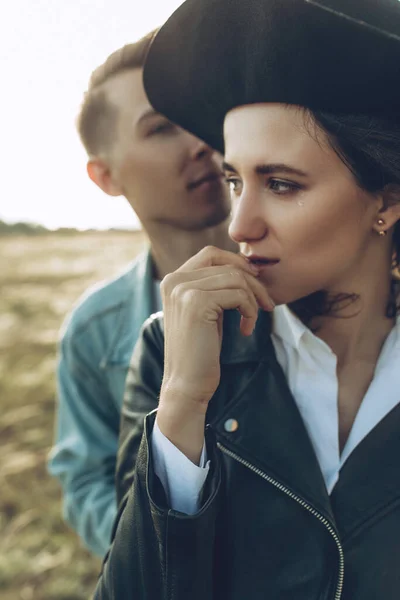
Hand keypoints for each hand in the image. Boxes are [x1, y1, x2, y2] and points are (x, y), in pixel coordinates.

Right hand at [159, 245, 273, 406]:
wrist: (187, 383)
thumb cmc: (200, 350)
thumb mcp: (206, 311)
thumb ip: (214, 287)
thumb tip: (247, 265)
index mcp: (173, 280)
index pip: (211, 254)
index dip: (237, 262)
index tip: (256, 281)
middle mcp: (174, 280)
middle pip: (227, 264)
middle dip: (253, 282)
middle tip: (266, 304)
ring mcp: (183, 290)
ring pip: (236, 279)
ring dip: (253, 300)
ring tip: (251, 321)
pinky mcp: (197, 303)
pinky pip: (238, 295)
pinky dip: (250, 312)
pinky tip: (245, 331)